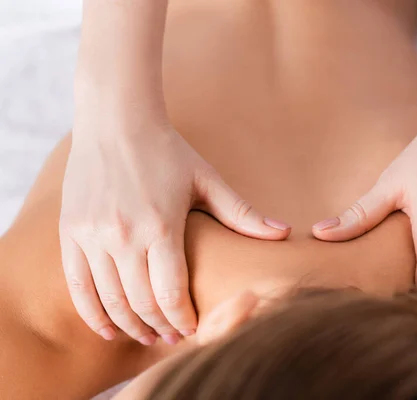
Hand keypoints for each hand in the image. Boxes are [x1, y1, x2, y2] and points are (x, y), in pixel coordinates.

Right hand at [60, 119, 289, 344]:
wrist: (116, 121)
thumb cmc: (167, 151)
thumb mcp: (207, 180)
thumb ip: (242, 213)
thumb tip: (283, 233)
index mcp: (161, 225)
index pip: (171, 292)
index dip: (183, 319)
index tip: (192, 329)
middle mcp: (123, 235)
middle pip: (141, 303)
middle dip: (160, 328)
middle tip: (173, 338)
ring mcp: (92, 235)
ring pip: (110, 300)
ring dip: (130, 326)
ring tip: (148, 336)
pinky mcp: (71, 232)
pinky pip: (78, 286)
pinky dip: (93, 313)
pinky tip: (108, 329)